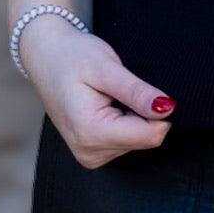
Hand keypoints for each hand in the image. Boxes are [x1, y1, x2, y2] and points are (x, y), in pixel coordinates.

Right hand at [16, 13, 175, 168]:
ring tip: (109, 95)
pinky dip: (125, 122)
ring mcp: (89, 155)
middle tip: (120, 89)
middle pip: (146, 139)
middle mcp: (89, 151)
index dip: (159, 111)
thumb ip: (137, 91)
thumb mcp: (106, 67)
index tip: (143, 88)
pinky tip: (107, 105)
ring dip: (133, 116)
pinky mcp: (92, 152)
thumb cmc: (72, 56)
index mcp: (91, 132)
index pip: (151, 135)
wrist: (46, 57)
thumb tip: (167, 108)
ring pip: (138, 140)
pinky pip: (126, 141)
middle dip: (143, 112)